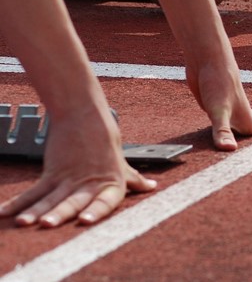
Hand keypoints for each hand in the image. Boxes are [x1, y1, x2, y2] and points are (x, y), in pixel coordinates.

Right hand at [0, 109, 155, 227]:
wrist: (84, 113)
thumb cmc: (105, 140)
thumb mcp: (120, 163)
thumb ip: (133, 179)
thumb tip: (151, 187)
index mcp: (112, 183)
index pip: (106, 201)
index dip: (96, 211)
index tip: (84, 221)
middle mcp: (90, 183)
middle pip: (73, 201)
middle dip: (60, 214)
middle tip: (48, 225)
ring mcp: (69, 178)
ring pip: (51, 198)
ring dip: (36, 211)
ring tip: (24, 223)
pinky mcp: (53, 172)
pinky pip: (34, 191)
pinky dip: (18, 203)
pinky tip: (4, 214)